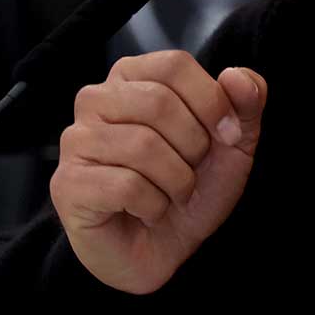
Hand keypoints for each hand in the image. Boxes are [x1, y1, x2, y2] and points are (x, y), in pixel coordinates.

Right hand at [48, 50, 266, 293]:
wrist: (166, 249)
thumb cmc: (192, 187)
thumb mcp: (234, 141)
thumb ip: (246, 100)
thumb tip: (236, 76)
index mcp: (133, 77)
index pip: (174, 64)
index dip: (212, 101)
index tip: (227, 135)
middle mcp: (96, 100)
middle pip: (158, 102)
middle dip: (194, 145)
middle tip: (192, 170)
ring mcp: (75, 142)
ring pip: (142, 146)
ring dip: (177, 180)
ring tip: (172, 193)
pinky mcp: (67, 185)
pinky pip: (125, 186)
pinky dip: (154, 206)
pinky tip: (148, 211)